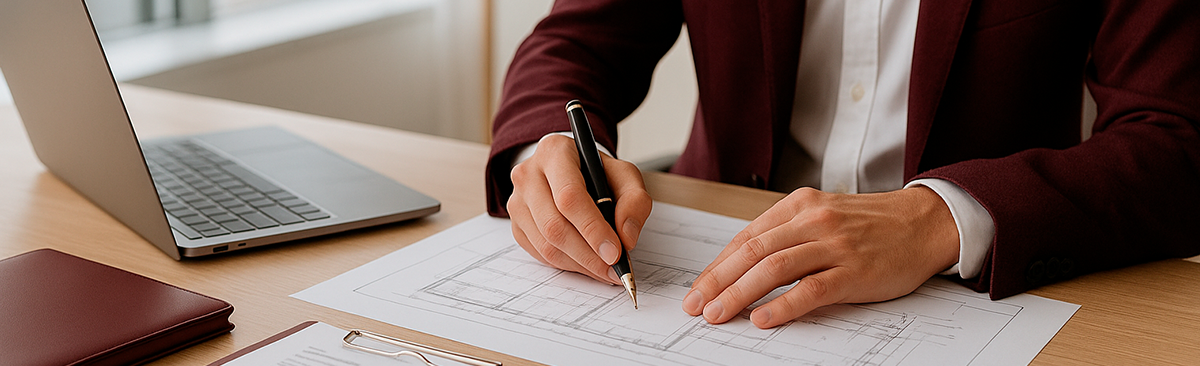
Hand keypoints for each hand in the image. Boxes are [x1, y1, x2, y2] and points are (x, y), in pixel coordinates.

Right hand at [507, 135, 652, 283]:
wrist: (573, 172)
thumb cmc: (598, 174)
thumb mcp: (625, 176)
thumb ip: (634, 202)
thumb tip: (626, 238)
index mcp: (555, 152)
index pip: (569, 196)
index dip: (593, 228)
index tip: (615, 252)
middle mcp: (528, 174)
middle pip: (554, 225)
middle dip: (588, 254)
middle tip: (614, 269)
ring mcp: (517, 201)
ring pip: (546, 244)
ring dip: (580, 264)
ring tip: (605, 269)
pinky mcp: (517, 224)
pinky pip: (540, 254)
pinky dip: (568, 265)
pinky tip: (587, 263)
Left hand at [681, 186, 958, 327]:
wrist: (926, 222)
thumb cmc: (872, 224)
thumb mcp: (823, 215)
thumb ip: (787, 234)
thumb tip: (743, 265)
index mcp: (799, 206)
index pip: (746, 237)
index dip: (717, 265)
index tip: (698, 287)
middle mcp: (812, 221)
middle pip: (752, 252)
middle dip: (718, 281)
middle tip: (695, 305)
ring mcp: (833, 245)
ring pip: (773, 269)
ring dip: (739, 294)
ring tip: (718, 314)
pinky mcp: (853, 271)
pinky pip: (811, 290)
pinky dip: (783, 306)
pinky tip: (763, 319)